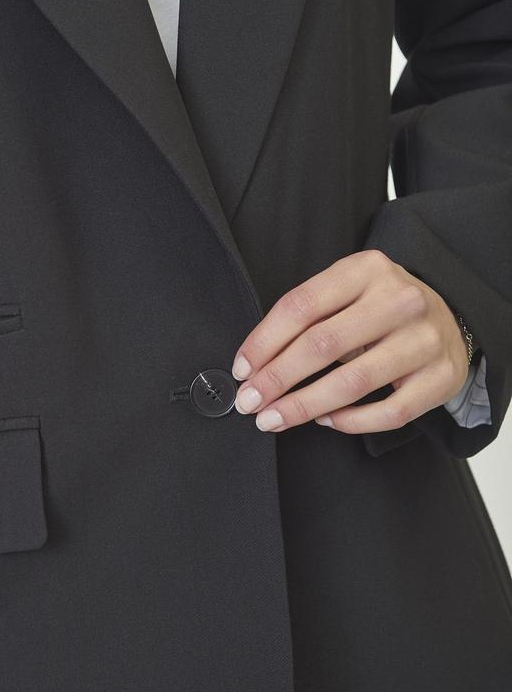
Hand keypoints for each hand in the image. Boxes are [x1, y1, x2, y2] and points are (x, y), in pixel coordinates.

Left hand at [230, 249, 470, 434]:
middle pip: (323, 344)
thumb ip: (307, 317)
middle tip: (249, 402)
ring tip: (273, 418)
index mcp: (367, 270)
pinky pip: (389, 412)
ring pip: (353, 381)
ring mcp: (425, 340)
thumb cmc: (380, 308)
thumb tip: (253, 365)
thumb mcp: (347, 291)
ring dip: (304, 406)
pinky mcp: (442, 377)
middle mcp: (400, 301)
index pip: (302, 306)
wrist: (450, 318)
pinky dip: (350, 421)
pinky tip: (325, 420)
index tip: (242, 370)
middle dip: (277, 378)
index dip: (264, 342)